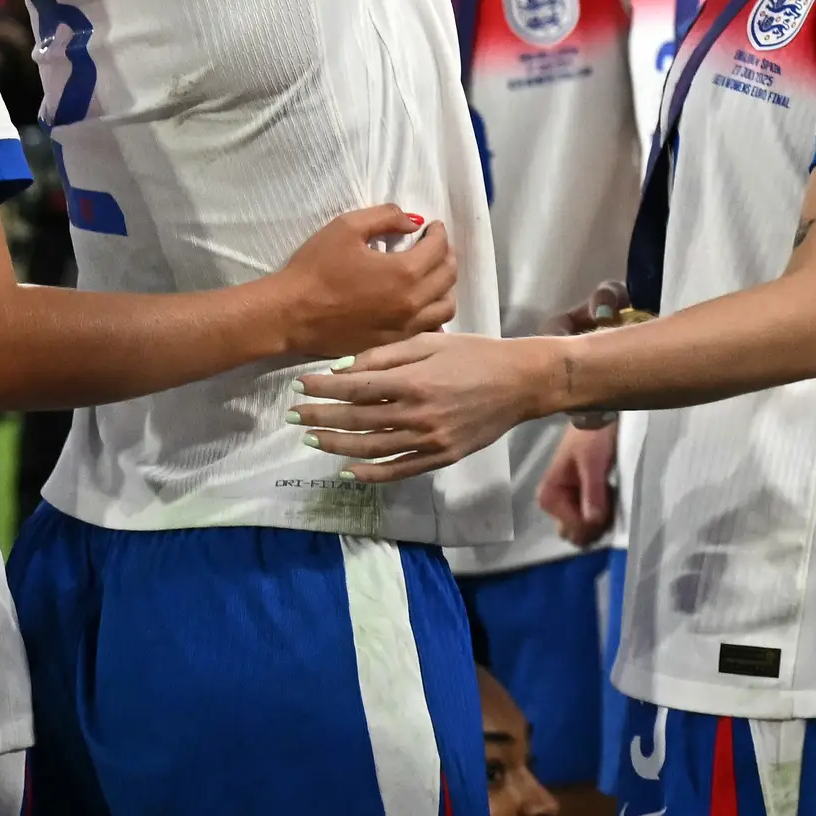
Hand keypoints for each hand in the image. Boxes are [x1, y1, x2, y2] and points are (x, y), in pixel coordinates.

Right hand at [267, 206, 457, 359]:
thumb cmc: (315, 268)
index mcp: (404, 272)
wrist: (290, 313)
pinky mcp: (393, 343)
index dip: (439, 233)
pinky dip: (432, 313)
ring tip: (431, 275)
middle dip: (446, 255)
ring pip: (445, 307)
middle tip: (434, 247)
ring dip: (445, 287)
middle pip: (448, 277)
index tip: (432, 227)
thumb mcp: (347, 227)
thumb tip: (414, 222)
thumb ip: (386, 217)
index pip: (439, 249)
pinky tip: (420, 303)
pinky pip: (428, 329)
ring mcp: (405, 327)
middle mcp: (412, 302)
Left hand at [290, 333, 557, 480]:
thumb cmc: (475, 354)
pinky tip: (348, 470)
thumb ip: (386, 355)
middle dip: (320, 418)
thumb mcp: (432, 341)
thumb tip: (344, 368)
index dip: (322, 388)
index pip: (354, 388)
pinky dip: (371, 474)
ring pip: (371, 449)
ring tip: (311, 439)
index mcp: (414, 381)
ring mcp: (430, 440)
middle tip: (293, 416)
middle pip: (356, 421)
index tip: (299, 386)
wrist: (522, 382)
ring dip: (336, 446)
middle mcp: (418, 415)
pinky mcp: (441, 457)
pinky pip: (399, 471)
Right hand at [540, 419, 619, 543]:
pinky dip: (603, 513)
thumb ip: (592, 492)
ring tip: (611, 497)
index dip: (593, 522)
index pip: (572, 527)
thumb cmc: (591, 437)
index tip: (608, 507)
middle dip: (594, 526)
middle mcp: (553, 504)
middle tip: (610, 506)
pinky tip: (610, 497)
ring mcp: (567, 502)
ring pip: (584, 527)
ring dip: (600, 520)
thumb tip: (592, 521)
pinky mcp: (579, 497)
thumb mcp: (593, 463)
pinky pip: (590, 518)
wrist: (597, 416)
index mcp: (549, 496)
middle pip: (575, 532)